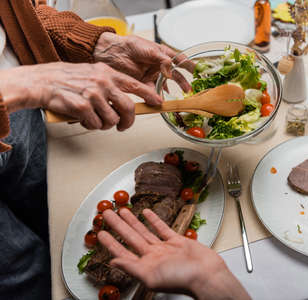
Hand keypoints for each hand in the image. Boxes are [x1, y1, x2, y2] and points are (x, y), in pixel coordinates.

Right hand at [0, 62, 159, 130]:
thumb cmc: (66, 79)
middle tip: (124, 126)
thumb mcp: (92, 73)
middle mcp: (103, 83)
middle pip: (128, 108)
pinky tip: (83, 119)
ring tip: (95, 119)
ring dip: (105, 124)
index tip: (158, 102)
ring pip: (112, 120)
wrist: (42, 82)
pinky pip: (96, 125)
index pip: (135, 85)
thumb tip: (126, 100)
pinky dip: (91, 125)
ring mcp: (93, 95)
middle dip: (129, 121)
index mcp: (107, 73)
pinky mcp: (83, 107)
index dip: (149, 95)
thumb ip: (109, 84)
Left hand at [94, 32, 192, 92]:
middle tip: (189, 89)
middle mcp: (159, 65)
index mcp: (163, 54)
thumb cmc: (131, 45)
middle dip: (183, 82)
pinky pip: (153, 91)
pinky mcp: (143, 83)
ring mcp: (152, 74)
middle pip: (175, 75)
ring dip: (171, 90)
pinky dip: (157, 97)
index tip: (197, 71)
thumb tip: (170, 70)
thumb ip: (163, 60)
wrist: (113, 52)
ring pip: (165, 84)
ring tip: (178, 96)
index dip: (189, 65)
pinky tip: (161, 100)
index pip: (179, 60)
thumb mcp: (150, 50)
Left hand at [98, 209, 250, 299]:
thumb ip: (131, 267)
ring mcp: (165, 248)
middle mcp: (153, 257)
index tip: (101, 233)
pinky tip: (146, 213)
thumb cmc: (182, 280)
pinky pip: (163, 229)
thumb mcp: (151, 276)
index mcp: (145, 266)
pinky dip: (154, 220)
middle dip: (118, 226)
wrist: (207, 274)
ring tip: (123, 211)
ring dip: (133, 221)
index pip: (122, 252)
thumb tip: (113, 262)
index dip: (110, 243)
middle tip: (108, 214)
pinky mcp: (178, 241)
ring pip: (144, 231)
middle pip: (130, 238)